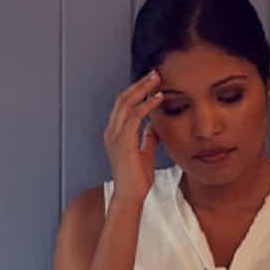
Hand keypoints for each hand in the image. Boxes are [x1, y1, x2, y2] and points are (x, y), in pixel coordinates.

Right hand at [102, 71, 162, 202]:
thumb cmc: (136, 179)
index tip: (151, 82)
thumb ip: (147, 138)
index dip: (136, 91)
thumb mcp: (144, 153)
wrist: (130, 196)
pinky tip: (158, 98)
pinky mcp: (123, 141)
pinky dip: (147, 104)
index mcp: (114, 134)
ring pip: (127, 103)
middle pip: (123, 99)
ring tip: (157, 79)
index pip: (122, 105)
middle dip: (139, 84)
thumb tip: (154, 126)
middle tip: (155, 73)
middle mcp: (111, 131)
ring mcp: (115, 136)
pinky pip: (135, 116)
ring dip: (143, 88)